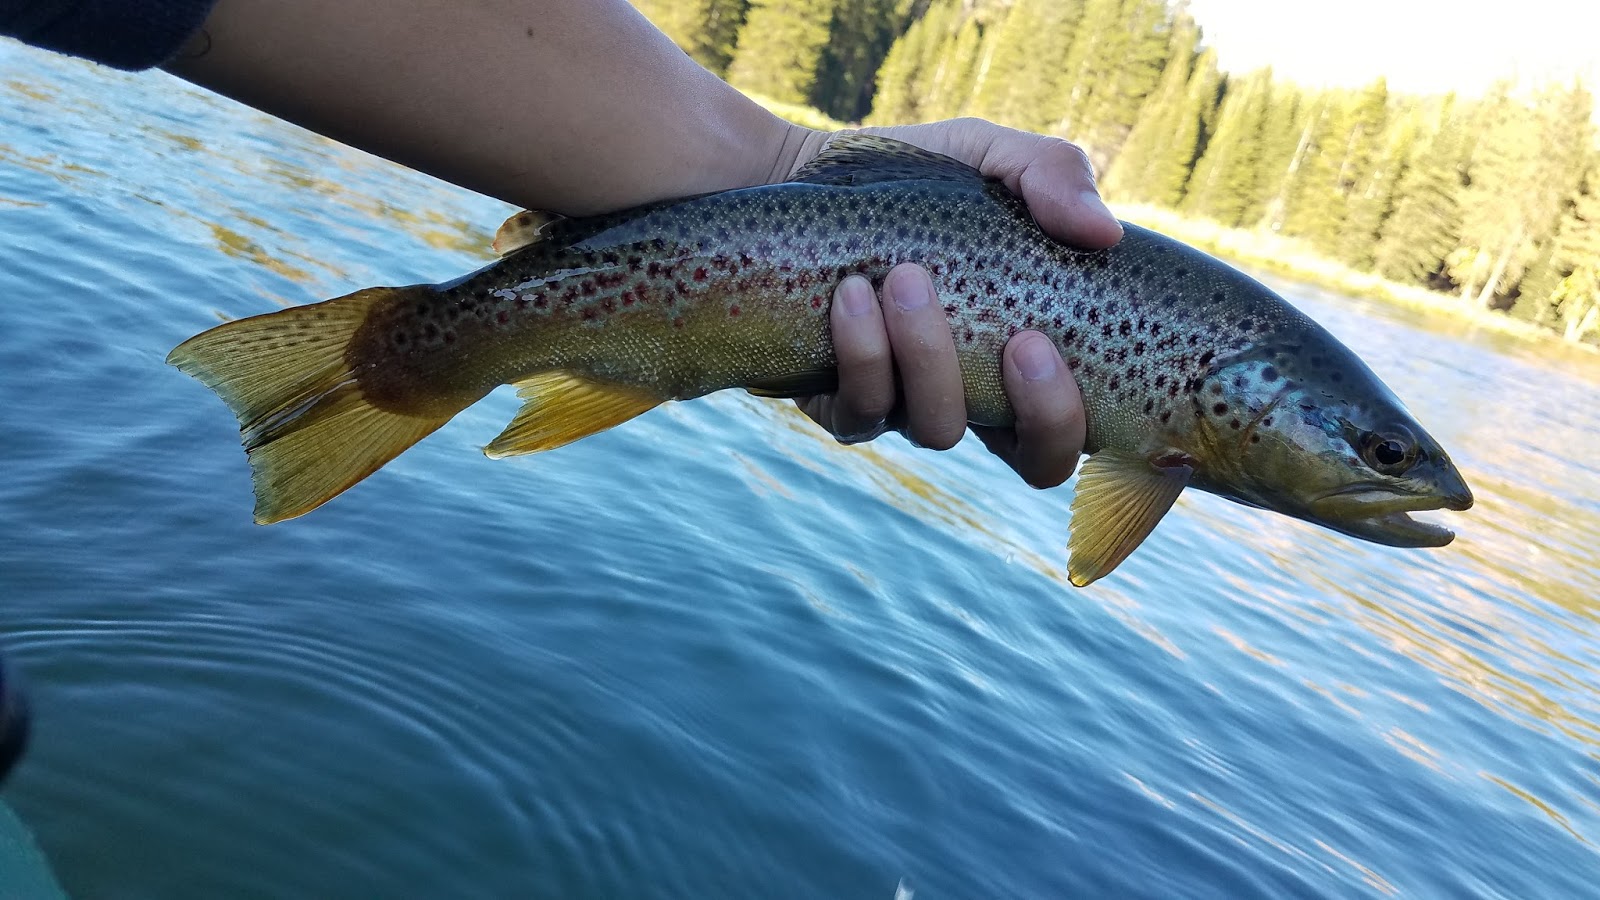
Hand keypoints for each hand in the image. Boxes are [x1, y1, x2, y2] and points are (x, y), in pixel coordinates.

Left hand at [787, 119, 1121, 487]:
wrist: (813, 177)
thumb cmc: (921, 177)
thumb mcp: (994, 157)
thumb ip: (1055, 176)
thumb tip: (1105, 233)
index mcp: (1031, 360)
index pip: (1077, 432)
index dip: (1073, 419)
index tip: (1042, 342)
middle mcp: (980, 398)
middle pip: (1037, 462)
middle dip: (1037, 410)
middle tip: (1019, 338)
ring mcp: (912, 408)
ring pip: (940, 430)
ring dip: (929, 356)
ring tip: (905, 277)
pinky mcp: (843, 405)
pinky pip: (862, 413)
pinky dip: (862, 354)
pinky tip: (851, 293)